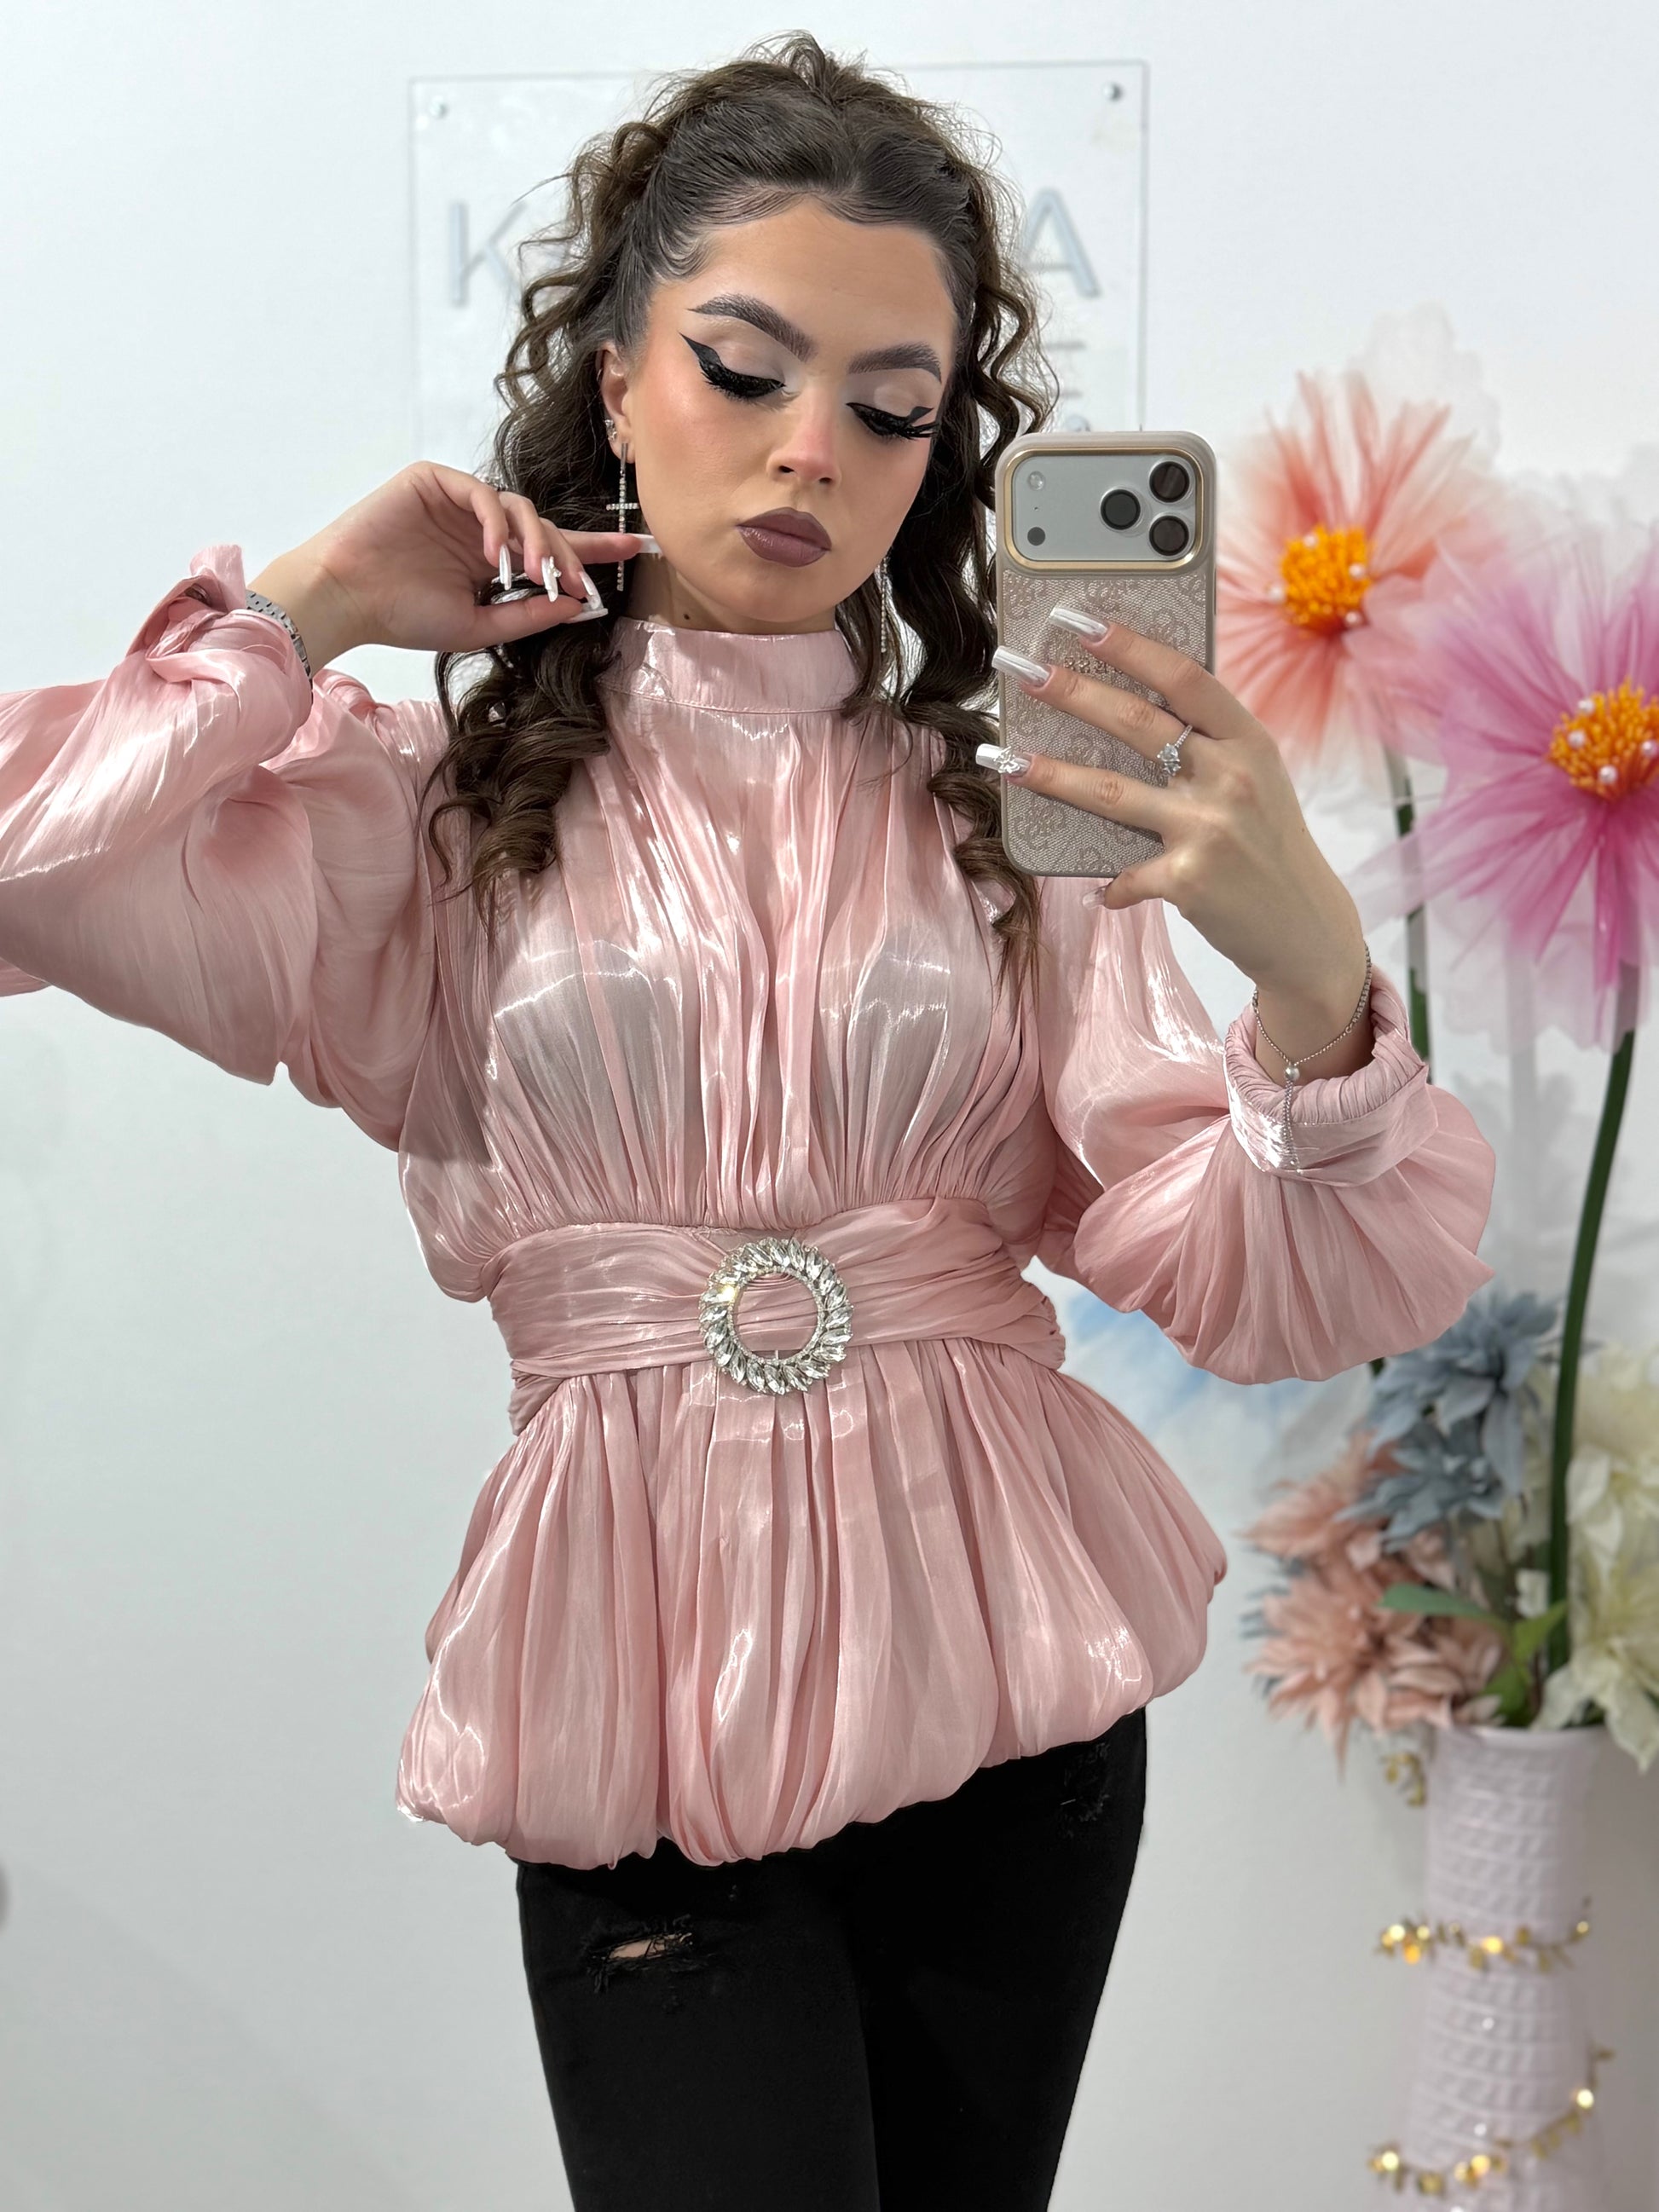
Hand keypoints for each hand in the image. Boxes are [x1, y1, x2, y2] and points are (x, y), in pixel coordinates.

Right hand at [247, 459, 649, 671]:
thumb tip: (577, 605)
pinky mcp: (433, 481)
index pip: (553, 549)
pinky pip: (481, 494)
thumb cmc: (404, 616)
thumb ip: (528, 616)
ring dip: (535, 540)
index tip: (634, 550)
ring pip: (519, 507)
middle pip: (545, 528)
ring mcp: (457, 502)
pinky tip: (495, 556)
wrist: (349, 599)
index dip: (593, 549)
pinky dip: (496, 523)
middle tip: (578, 583)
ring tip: (532, 573)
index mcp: (492, 561)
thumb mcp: (479, 626)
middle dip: (568, 553)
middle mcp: (481, 528)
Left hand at [990, 615, 1372, 1067]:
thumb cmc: (1270, 842)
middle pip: (1138, 723)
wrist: (1306, 924)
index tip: (1082, 623)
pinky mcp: (1188, 880)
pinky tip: (1096, 889)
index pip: (1185, 679)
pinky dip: (1109, 884)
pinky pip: (1125, 875)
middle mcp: (1231, 778)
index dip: (1131, 647)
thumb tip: (1130, 710)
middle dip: (1073, 693)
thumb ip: (1209, 744)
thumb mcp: (1257, 778)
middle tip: (1022, 671)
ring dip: (1053, 774)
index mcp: (1249, 741)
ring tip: (1009, 759)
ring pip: (1111, 793)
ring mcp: (1208, 829)